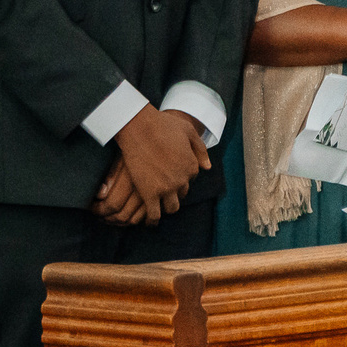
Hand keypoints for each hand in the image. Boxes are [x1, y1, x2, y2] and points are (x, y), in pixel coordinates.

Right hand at [100, 105, 209, 223]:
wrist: (138, 127)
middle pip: (182, 194)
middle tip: (164, 189)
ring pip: (171, 208)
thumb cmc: (162, 124)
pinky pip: (154, 214)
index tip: (171, 173)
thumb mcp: (187, 130)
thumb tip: (208, 167)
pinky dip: (153, 220)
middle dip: (175, 191)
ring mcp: (166, 188)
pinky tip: (150, 221)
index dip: (181, 175)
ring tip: (159, 206)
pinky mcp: (149, 194)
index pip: (191, 178)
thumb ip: (200, 149)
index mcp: (191, 166)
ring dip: (167, 207)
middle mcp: (182, 180)